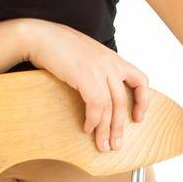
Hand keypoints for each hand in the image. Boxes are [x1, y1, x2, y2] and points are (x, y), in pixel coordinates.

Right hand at [26, 21, 148, 152]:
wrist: (39, 36)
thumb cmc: (57, 46)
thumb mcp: (86, 55)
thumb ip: (97, 69)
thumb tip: (98, 91)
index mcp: (113, 58)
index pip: (140, 79)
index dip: (142, 100)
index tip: (137, 117)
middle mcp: (110, 64)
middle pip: (122, 101)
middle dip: (119, 127)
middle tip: (116, 144)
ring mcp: (99, 69)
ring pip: (110, 107)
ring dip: (106, 130)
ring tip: (102, 145)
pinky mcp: (85, 76)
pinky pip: (96, 105)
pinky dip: (93, 120)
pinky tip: (87, 128)